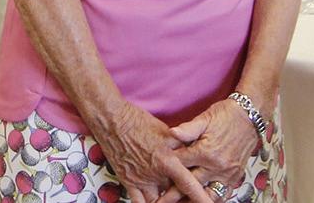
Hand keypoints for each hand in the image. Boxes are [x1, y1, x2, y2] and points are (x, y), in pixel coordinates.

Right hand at [93, 102, 207, 202]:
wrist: (111, 119)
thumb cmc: (137, 121)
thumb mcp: (165, 131)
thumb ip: (182, 145)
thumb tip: (195, 152)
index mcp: (167, 161)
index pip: (189, 185)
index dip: (202, 198)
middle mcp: (154, 174)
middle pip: (174, 195)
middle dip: (182, 198)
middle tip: (187, 198)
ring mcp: (140, 180)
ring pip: (158, 201)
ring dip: (166, 201)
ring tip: (171, 199)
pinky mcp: (127, 181)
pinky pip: (138, 202)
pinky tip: (154, 202)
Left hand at [154, 100, 259, 202]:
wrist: (249, 117)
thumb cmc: (224, 115)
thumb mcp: (204, 118)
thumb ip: (187, 129)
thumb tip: (171, 133)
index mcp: (206, 152)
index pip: (181, 163)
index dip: (167, 166)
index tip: (155, 172)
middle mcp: (217, 166)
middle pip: (192, 183)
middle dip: (175, 192)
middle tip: (162, 199)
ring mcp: (228, 173)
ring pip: (208, 193)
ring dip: (195, 199)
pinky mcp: (236, 176)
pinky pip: (224, 193)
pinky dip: (212, 198)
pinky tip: (202, 199)